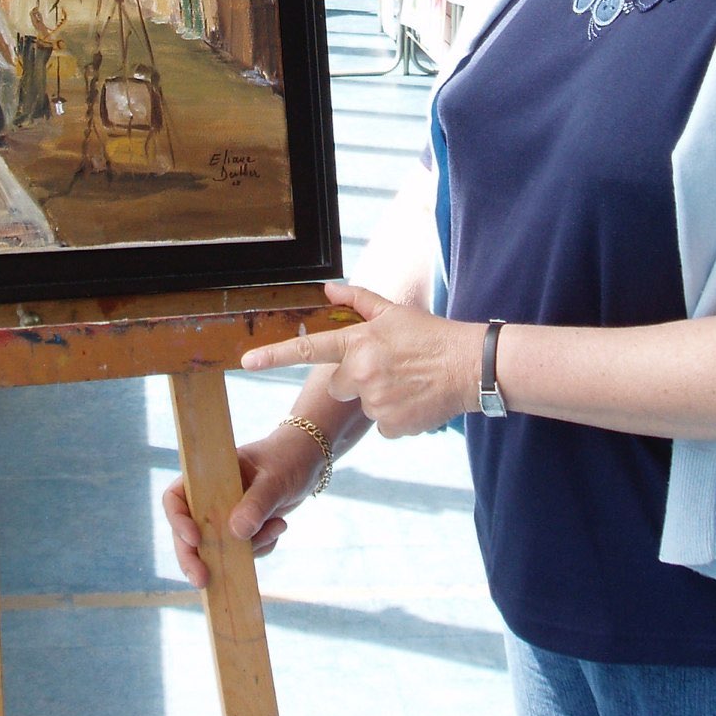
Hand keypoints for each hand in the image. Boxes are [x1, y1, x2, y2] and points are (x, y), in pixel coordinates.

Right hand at [162, 426, 325, 589]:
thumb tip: (237, 533)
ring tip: (277, 527)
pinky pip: (243, 550)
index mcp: (207, 475)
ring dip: (245, 550)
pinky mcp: (243, 528)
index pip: (176, 498)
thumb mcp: (275, 478)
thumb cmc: (287, 458)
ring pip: (217, 548)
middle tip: (202, 580)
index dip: (178, 520)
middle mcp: (210, 497)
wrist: (308, 461)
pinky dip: (261, 546)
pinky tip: (279, 527)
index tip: (195, 539)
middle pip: (188, 533)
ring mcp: (226, 515)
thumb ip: (257, 503)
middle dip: (194, 558)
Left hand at [242, 281, 477, 437]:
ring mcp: (375, 402)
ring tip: (407, 381)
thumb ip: (357, 301)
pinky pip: (381, 424)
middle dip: (357, 378)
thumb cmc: (430, 335)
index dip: (274, 356)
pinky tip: (414, 399)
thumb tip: (327, 290)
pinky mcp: (390, 425)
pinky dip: (395, 415)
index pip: (307, 348)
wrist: (470, 366)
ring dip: (379, 396)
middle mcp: (361, 374)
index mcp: (357, 343)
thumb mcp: (393, 312)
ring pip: (362, 404)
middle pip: (339, 384)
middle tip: (388, 366)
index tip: (246, 362)